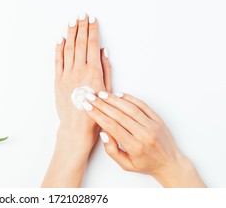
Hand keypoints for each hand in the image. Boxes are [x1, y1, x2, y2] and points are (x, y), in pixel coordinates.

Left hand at [42, 14, 110, 186]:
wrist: (77, 128)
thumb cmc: (96, 112)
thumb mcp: (107, 91)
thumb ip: (106, 69)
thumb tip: (103, 51)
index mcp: (93, 71)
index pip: (92, 45)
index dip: (92, 30)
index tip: (92, 19)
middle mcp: (79, 70)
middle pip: (80, 43)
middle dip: (81, 27)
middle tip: (82, 14)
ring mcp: (66, 74)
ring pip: (68, 49)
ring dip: (70, 33)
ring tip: (72, 21)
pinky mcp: (58, 80)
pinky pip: (57, 61)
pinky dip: (58, 48)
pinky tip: (60, 39)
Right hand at [83, 91, 205, 186]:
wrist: (170, 163)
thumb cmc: (146, 164)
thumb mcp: (126, 165)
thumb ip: (112, 151)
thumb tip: (103, 133)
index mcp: (135, 147)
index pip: (112, 127)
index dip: (98, 115)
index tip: (88, 108)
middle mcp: (144, 134)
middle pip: (118, 115)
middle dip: (102, 105)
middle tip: (90, 97)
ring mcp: (152, 125)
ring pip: (130, 108)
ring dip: (114, 99)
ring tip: (101, 94)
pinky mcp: (157, 119)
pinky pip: (142, 105)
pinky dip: (130, 98)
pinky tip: (118, 95)